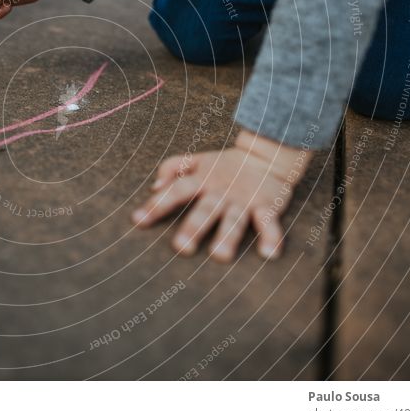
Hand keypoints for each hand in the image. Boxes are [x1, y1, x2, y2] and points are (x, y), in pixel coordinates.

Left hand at [132, 130, 310, 261]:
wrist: (267, 154)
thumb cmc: (224, 165)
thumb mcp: (197, 160)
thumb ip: (172, 168)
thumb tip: (154, 187)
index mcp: (202, 179)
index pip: (176, 191)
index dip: (156, 204)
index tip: (138, 220)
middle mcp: (221, 191)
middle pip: (205, 210)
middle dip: (193, 228)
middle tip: (181, 248)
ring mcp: (244, 200)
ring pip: (235, 219)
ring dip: (228, 237)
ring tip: (220, 256)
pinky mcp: (267, 206)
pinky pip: (269, 223)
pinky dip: (272, 237)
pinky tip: (269, 254)